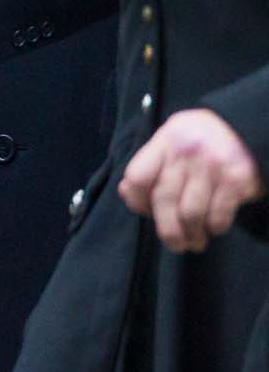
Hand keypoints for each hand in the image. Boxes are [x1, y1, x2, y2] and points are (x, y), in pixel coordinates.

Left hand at [120, 109, 264, 252]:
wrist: (245, 127)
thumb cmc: (199, 140)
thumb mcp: (170, 141)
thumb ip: (149, 165)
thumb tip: (126, 193)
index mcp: (164, 142)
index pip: (138, 177)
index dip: (137, 201)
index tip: (146, 212)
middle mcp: (185, 152)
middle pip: (164, 200)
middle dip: (167, 230)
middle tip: (174, 244)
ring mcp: (211, 166)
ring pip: (191, 213)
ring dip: (192, 235)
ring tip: (195, 242)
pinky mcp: (236, 180)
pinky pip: (218, 215)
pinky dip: (214, 227)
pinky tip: (214, 228)